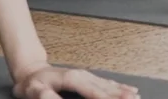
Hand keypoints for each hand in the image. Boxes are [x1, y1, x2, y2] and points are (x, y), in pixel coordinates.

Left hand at [13, 64, 138, 98]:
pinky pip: (106, 82)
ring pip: (108, 84)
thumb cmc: (31, 84)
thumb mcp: (34, 91)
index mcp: (72, 79)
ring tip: (136, 96)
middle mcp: (83, 75)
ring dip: (123, 91)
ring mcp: (86, 75)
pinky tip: (128, 89)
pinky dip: (118, 86)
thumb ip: (47, 96)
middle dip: (121, 94)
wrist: (31, 71)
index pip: (94, 92)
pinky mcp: (87, 77)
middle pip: (105, 88)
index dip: (107, 98)